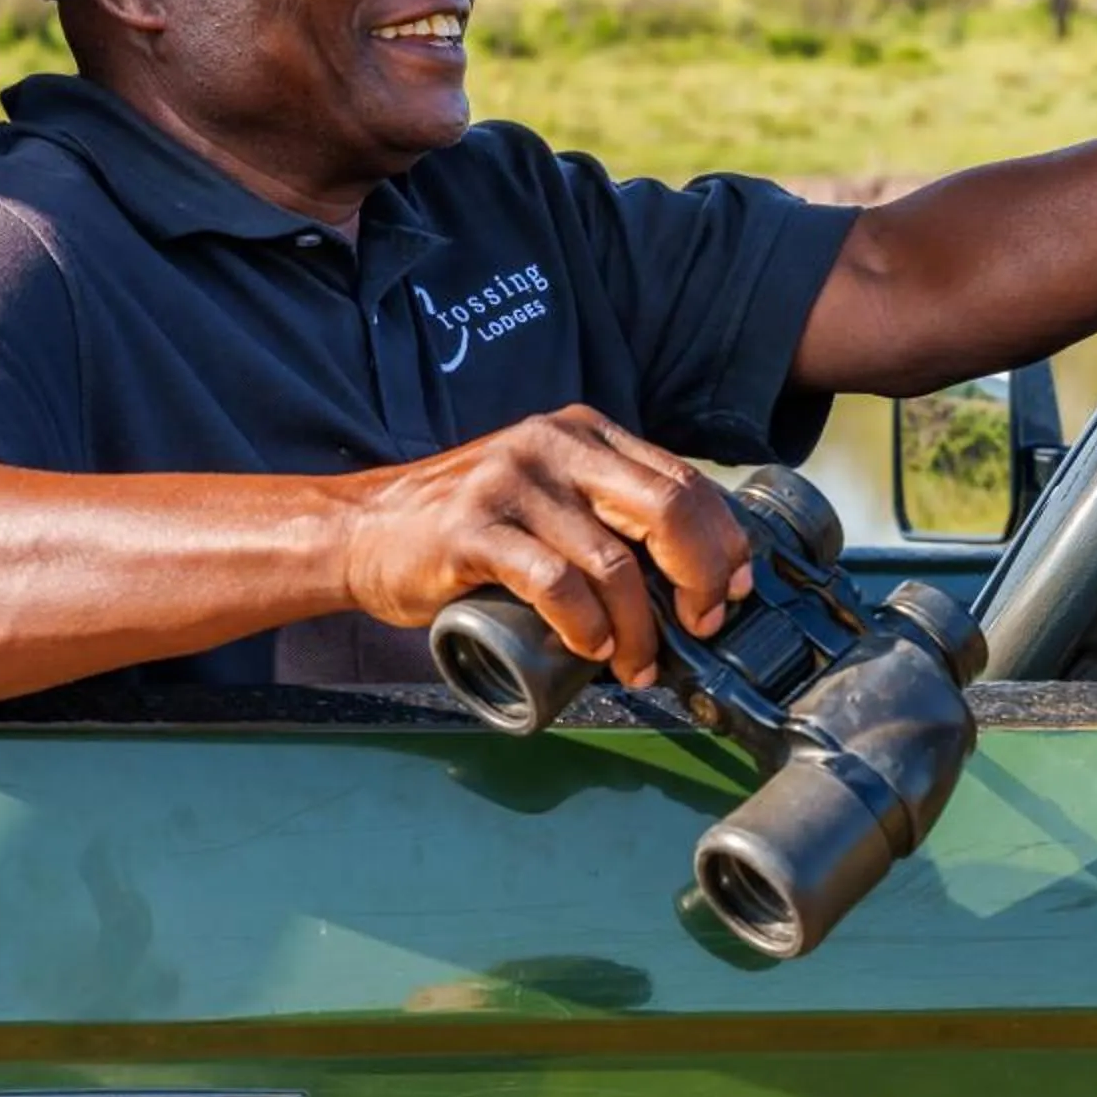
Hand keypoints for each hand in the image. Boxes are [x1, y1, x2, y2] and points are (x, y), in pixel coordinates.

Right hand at [340, 405, 751, 685]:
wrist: (364, 530)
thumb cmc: (466, 527)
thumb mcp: (549, 494)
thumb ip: (606, 508)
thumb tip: (690, 571)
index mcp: (585, 433)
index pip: (684, 481)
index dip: (722, 543)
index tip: (732, 593)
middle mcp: (555, 445)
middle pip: (667, 510)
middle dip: (701, 579)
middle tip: (699, 627)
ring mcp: (513, 483)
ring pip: (613, 561)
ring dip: (639, 627)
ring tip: (636, 663)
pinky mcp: (474, 528)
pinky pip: (555, 582)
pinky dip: (585, 625)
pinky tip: (591, 648)